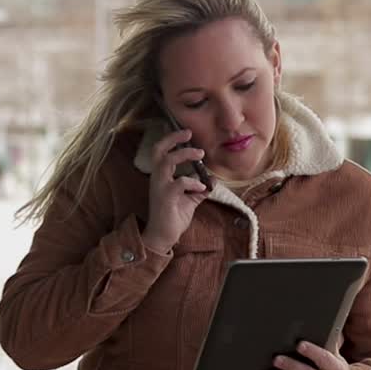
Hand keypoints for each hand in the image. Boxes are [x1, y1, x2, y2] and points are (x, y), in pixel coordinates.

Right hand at [141, 129, 208, 253]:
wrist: (164, 236)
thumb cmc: (173, 217)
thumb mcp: (190, 200)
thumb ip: (199, 188)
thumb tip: (214, 179)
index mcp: (162, 176)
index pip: (161, 151)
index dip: (171, 139)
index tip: (187, 133)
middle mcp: (157, 178)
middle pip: (159, 150)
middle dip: (172, 138)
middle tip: (188, 133)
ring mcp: (160, 187)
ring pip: (167, 161)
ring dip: (185, 155)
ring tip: (200, 154)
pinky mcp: (165, 197)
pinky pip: (179, 183)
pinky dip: (193, 182)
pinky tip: (202, 188)